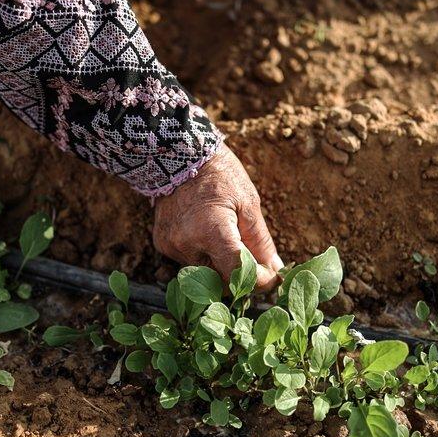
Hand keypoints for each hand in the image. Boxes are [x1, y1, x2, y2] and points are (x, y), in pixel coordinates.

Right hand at [153, 146, 282, 290]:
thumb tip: (274, 268)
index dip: (259, 281)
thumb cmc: (220, 175)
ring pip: (204, 273)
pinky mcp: (162, 244)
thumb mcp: (248, 203)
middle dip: (240, 276)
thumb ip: (260, 240)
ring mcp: (172, 246)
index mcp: (212, 232)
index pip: (238, 273)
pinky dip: (203, 256)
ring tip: (230, 242)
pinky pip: (188, 261)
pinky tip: (207, 235)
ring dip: (220, 266)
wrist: (180, 155)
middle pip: (220, 280)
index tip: (271, 277)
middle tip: (256, 263)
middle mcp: (188, 244)